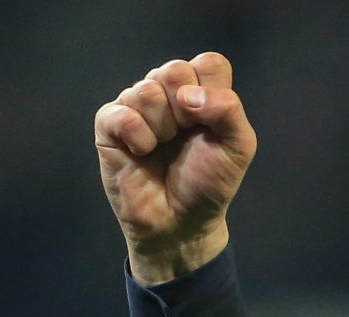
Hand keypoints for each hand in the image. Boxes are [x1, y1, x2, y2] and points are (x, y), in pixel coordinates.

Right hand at [94, 52, 256, 284]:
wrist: (181, 221)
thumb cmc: (209, 182)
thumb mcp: (238, 147)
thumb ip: (229, 110)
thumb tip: (188, 95)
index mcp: (200, 91)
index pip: (208, 62)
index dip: (212, 92)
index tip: (212, 123)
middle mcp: (167, 92)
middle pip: (175, 70)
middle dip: (186, 111)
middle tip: (186, 138)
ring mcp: (136, 105)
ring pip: (147, 91)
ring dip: (163, 127)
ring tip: (162, 148)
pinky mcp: (109, 123)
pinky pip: (121, 113)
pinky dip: (138, 136)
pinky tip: (141, 152)